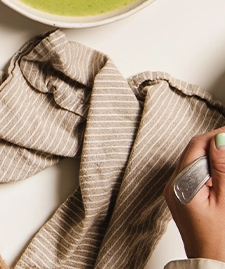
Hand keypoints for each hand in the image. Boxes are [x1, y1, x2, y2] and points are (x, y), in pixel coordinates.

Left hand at [164, 129, 224, 260]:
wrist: (210, 259)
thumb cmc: (218, 237)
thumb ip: (223, 169)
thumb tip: (220, 140)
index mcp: (180, 184)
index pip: (196, 146)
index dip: (217, 137)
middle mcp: (172, 184)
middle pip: (194, 151)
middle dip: (216, 145)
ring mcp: (175, 190)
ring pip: (195, 161)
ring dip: (214, 157)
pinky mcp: (181, 195)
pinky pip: (194, 173)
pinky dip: (210, 170)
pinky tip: (222, 176)